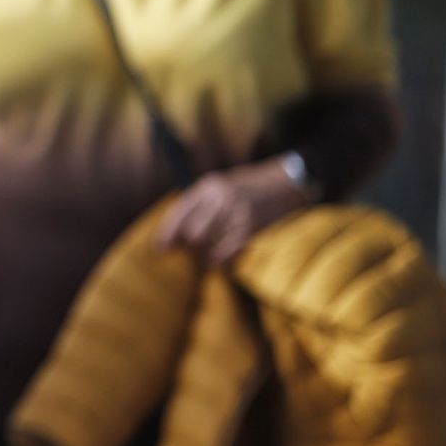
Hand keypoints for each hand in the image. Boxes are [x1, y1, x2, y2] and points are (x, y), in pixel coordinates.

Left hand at [156, 157, 310, 265]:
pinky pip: (226, 252)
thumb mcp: (220, 185)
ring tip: (203, 257)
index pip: (180, 212)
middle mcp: (220, 198)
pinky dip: (218, 260)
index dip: (167, 233)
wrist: (286, 183)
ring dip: (202, 255)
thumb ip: (200, 204)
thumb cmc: (248, 186)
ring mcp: (236, 213)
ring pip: (208, 244)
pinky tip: (215, 261)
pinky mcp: (251, 228)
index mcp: (208, 186)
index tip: (160, 248)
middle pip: (192, 232)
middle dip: (187, 246)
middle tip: (186, 253)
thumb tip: (178, 234)